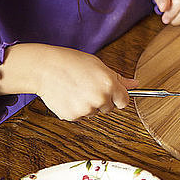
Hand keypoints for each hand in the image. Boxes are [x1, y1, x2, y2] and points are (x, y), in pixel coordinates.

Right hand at [0, 43, 135, 120]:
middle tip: (88, 86)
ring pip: (93, 112)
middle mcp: (100, 98)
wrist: (44, 68)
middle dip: (102, 100)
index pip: (124, 101)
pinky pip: (80, 116)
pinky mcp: (73, 116)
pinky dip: (75, 108)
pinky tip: (68, 95)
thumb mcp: (98, 65)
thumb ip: (118, 78)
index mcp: (109, 84)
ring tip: (76, 89)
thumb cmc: (71, 62)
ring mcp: (86, 109)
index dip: (118, 97)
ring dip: (88, 105)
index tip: (112, 94)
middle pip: (109, 108)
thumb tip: (135, 84)